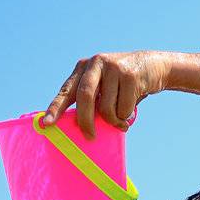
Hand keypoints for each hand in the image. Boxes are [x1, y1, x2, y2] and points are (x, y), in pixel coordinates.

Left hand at [42, 51, 168, 137]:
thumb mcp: (103, 88)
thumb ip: (91, 101)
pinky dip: (126, 117)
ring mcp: (113, 67)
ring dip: (114, 121)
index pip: (67, 90)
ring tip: (121, 120)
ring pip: (106, 108)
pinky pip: (123, 109)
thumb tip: (79, 128)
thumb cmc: (123, 85)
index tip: (46, 123)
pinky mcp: (129, 75)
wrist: (153, 66)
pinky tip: (131, 111)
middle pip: (85, 97)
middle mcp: (96, 63)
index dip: (56, 108)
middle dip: (86, 121)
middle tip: (90, 137)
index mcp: (83, 68)